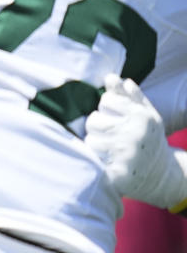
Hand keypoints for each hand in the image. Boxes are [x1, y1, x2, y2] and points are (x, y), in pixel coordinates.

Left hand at [85, 74, 186, 208]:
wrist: (163, 174)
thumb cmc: (149, 138)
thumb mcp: (146, 115)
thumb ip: (129, 96)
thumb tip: (111, 77)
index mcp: (141, 117)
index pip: (106, 100)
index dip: (107, 107)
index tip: (115, 116)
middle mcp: (134, 134)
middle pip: (93, 120)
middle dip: (98, 125)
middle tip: (110, 133)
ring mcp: (125, 155)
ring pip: (90, 139)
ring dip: (95, 143)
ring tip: (108, 147)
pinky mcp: (116, 173)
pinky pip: (91, 158)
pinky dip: (95, 158)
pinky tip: (107, 160)